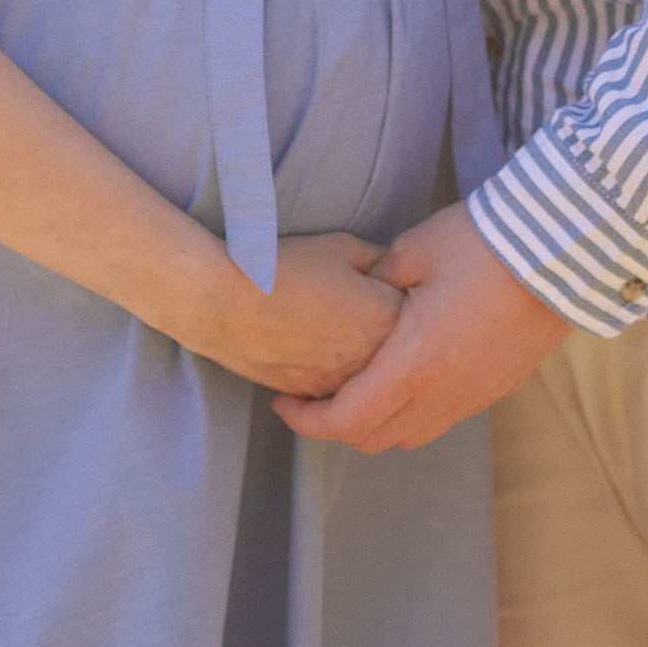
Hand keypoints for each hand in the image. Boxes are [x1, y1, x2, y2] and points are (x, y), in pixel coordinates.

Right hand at [197, 233, 402, 395]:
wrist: (227, 303)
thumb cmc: (285, 267)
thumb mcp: (342, 247)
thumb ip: (382, 261)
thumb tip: (398, 272)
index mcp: (387, 316)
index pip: (420, 309)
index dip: (403, 293)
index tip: (390, 282)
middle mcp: (374, 359)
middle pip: (402, 347)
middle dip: (393, 329)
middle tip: (364, 305)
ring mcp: (347, 385)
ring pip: (376, 376)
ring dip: (370, 356)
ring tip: (342, 326)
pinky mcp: (319, 398)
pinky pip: (345, 391)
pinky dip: (343, 375)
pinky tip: (325, 349)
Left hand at [273, 201, 568, 452]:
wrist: (562, 250)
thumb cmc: (482, 244)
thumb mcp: (411, 251)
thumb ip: (372, 283)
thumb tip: (355, 297)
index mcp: (414, 366)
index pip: (347, 421)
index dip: (307, 421)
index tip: (283, 401)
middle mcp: (445, 395)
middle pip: (376, 439)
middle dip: (337, 425)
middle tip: (315, 393)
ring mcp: (476, 397)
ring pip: (413, 434)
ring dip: (379, 420)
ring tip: (360, 384)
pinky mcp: (499, 388)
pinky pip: (446, 416)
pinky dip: (416, 408)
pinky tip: (411, 371)